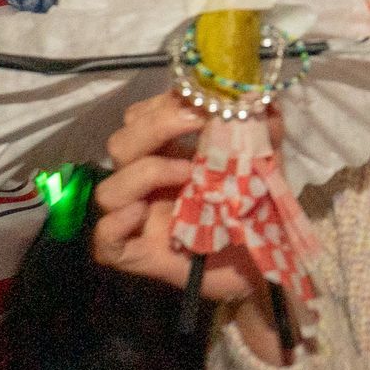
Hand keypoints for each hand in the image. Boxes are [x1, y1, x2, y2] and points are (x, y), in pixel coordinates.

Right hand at [91, 91, 270, 305]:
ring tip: (187, 174)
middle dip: (156, 125)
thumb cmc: (255, 217)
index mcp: (166, 158)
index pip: (141, 119)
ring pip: (108, 191)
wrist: (263, 271)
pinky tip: (143, 215)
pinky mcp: (138, 258)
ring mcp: (138, 222)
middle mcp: (146, 186)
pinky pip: (104, 240)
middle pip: (121, 144)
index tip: (200, 98)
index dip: (163, 104)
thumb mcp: (264, 169)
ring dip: (144, 172)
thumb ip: (263, 134)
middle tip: (196, 120)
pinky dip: (116, 225)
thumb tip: (264, 98)